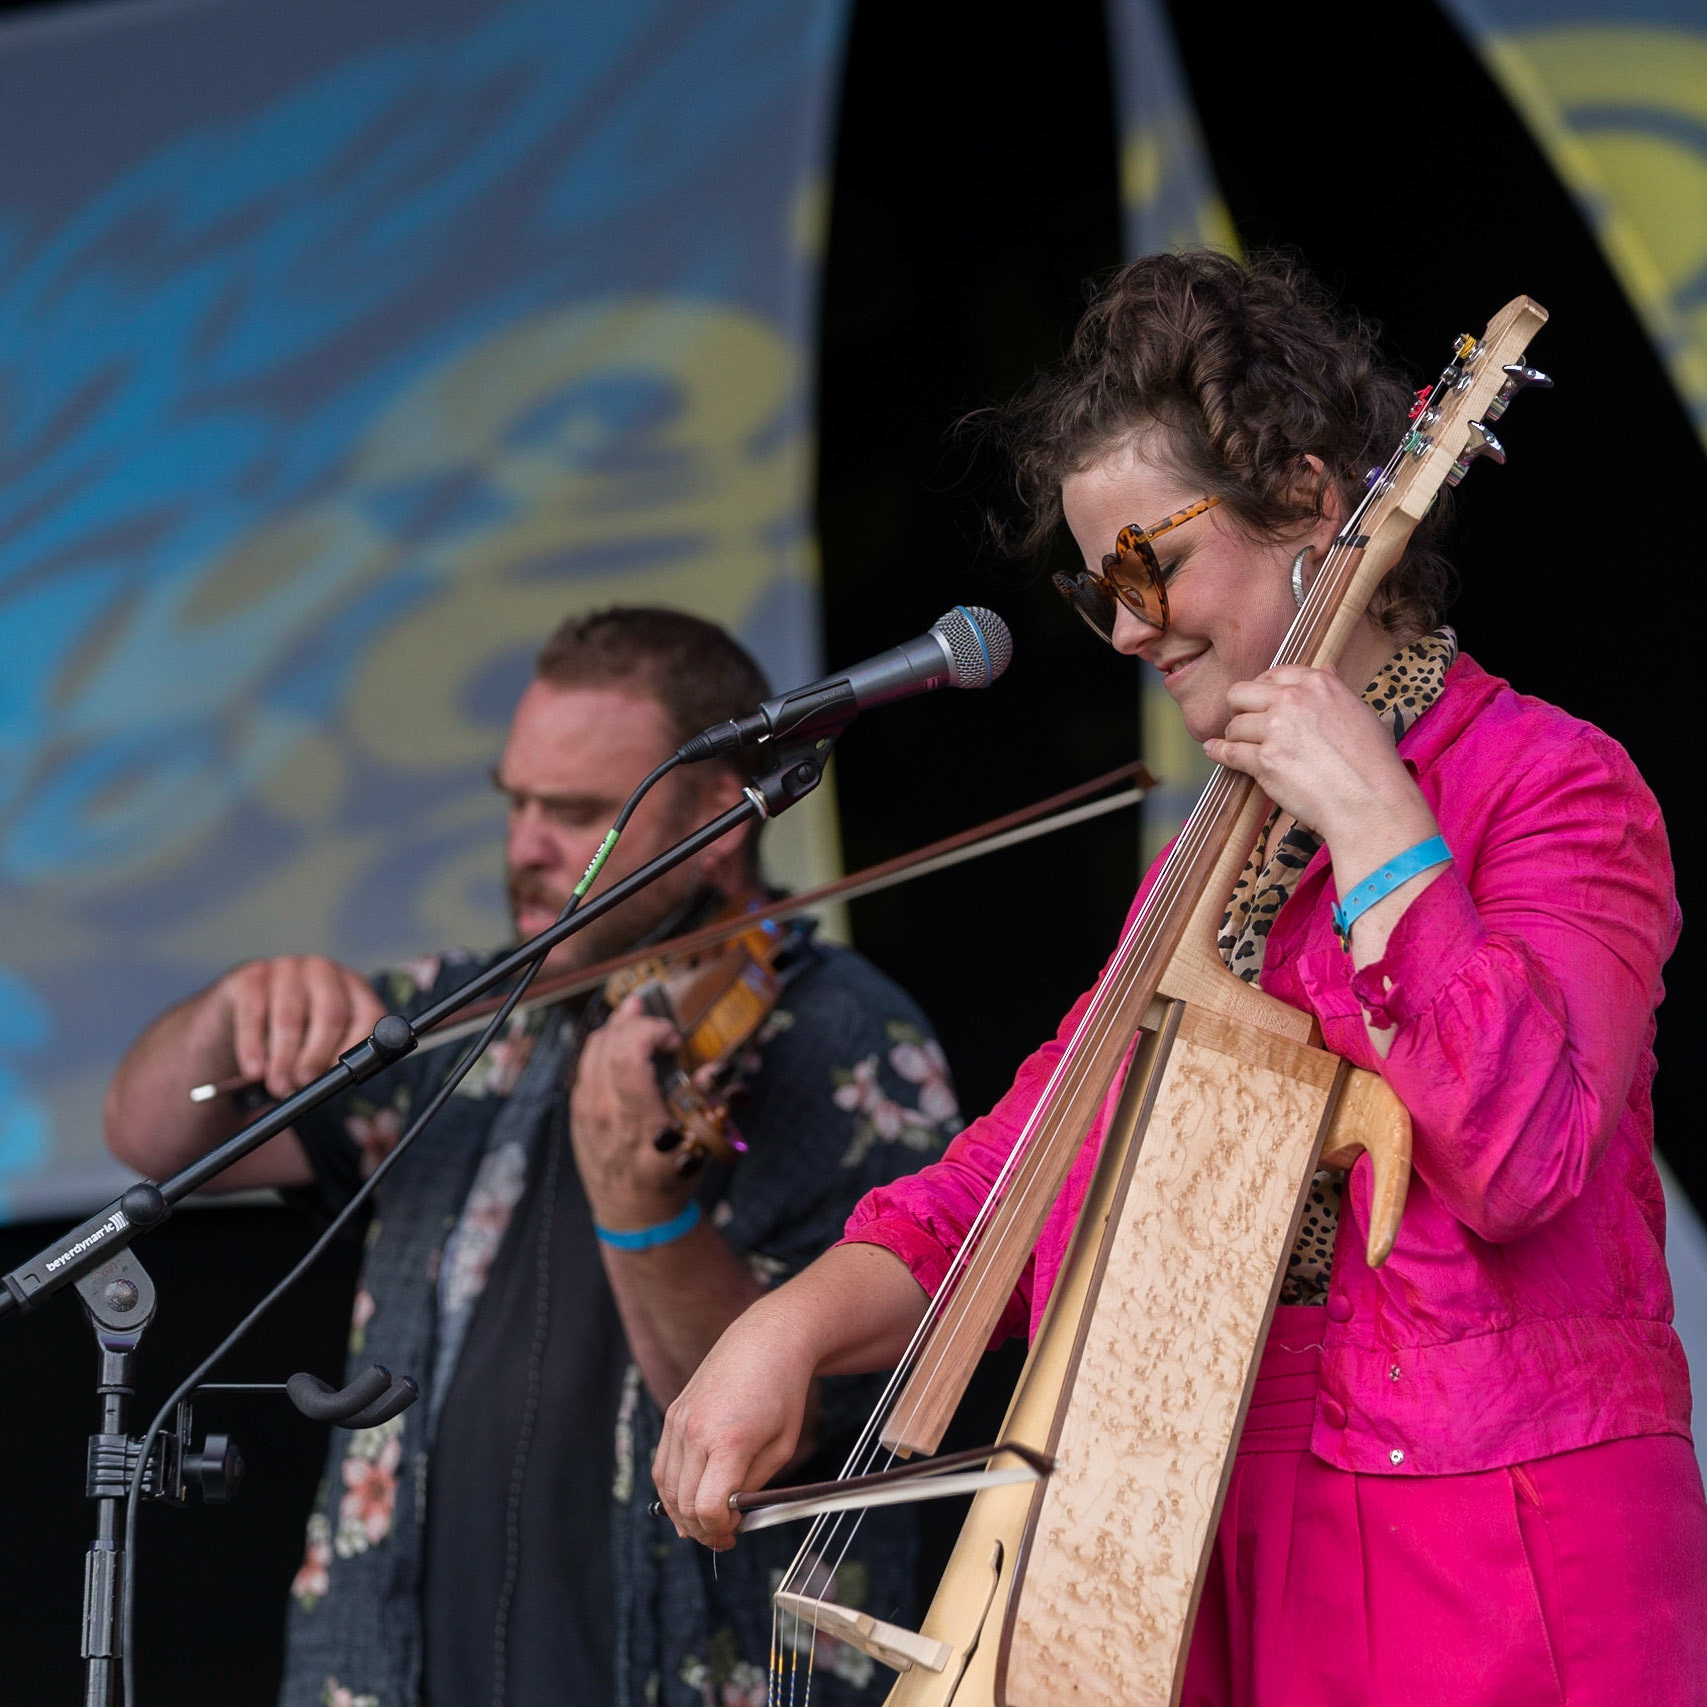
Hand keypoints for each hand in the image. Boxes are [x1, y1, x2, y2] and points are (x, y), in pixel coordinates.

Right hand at [217, 956, 385, 1101]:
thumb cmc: (293, 1034)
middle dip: (316, 1056)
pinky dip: (252, 1047)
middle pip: (331, 1015)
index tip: (341, 1077)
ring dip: (284, 1058)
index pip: (369, 1015)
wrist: (241, 1008)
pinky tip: (254, 1070)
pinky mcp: (253, 975)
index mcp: (354, 988)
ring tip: (278, 1086)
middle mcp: (326, 972)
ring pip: (290, 1017)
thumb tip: (328, 1088)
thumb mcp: (317, 1042)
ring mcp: (289, 968)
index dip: (357, 1048)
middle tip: (304, 1084)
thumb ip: (329, 1061)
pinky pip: (254, 1013)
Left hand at [570, 995, 697, 1227]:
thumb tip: (711, 1068)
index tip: (674, 1039)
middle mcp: (605, 1114)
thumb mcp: (698, 1147)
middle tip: (661, 1029)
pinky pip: (585, 1063)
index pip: (628, 1056)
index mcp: (638, 1124)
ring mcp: (585, 1112)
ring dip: (619, 1026)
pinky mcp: (576, 1111)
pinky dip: (605, 1044)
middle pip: (608, 1043)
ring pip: (592, 1047)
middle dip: (638, 1022)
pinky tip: (623, 1040)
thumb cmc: (670, 1179)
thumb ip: (705, 1104)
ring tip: (641, 1018)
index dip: (652, 1031)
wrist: (631, 1214)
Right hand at [653, 1300, 817, 1549]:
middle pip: (683, 1505)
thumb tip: (730, 1516)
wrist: (767, 1340)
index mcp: (727, 1442)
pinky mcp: (673, 1413)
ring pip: (666, 1488)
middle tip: (722, 1537)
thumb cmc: (783, 1391)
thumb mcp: (782, 1447)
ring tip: (705, 1522)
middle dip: (701, 1530)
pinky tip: (689, 1497)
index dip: (719, 1532)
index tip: (734, 1534)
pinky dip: (671, 1488)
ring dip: (682, 1513)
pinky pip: (662, 1464)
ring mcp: (678, 1421)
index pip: (707, 1509)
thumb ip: (753, 1486)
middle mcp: (694, 1432)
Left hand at [1204, 665, 1432, 850]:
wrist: (1369, 801)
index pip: (1274, 674)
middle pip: (1241, 693)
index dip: (1261, 689)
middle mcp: (1293, 701)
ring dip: (1236, 737)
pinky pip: (1228, 752)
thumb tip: (1326, 669)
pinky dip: (1218, 752)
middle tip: (1245, 723)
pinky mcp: (1264, 760)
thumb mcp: (1360, 712)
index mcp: (1317, 685)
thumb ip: (1335, 691)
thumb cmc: (1372, 762)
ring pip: (1234, 726)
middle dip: (1239, 708)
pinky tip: (1213, 750)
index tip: (1258, 701)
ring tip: (1243, 747)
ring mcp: (1275, 730)